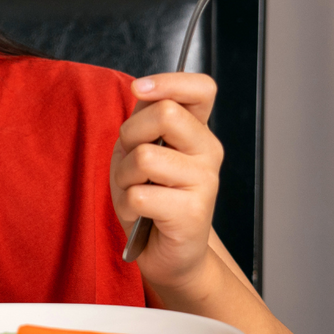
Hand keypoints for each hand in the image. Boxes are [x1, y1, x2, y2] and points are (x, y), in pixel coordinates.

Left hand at [110, 73, 223, 293]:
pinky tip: (141, 214)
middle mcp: (209, 151)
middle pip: (165, 113)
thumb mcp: (139, 148)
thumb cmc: (148, 196)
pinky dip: (127, 205)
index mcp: (197, 130)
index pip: (202, 89)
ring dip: (125, 176)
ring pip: (146, 156)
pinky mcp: (193, 212)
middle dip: (131, 134)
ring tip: (136, 191)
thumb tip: (143, 90)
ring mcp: (205, 181)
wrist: (164, 252)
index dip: (169, 81)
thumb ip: (145, 118)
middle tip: (133, 162)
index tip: (139, 89)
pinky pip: (140, 195)